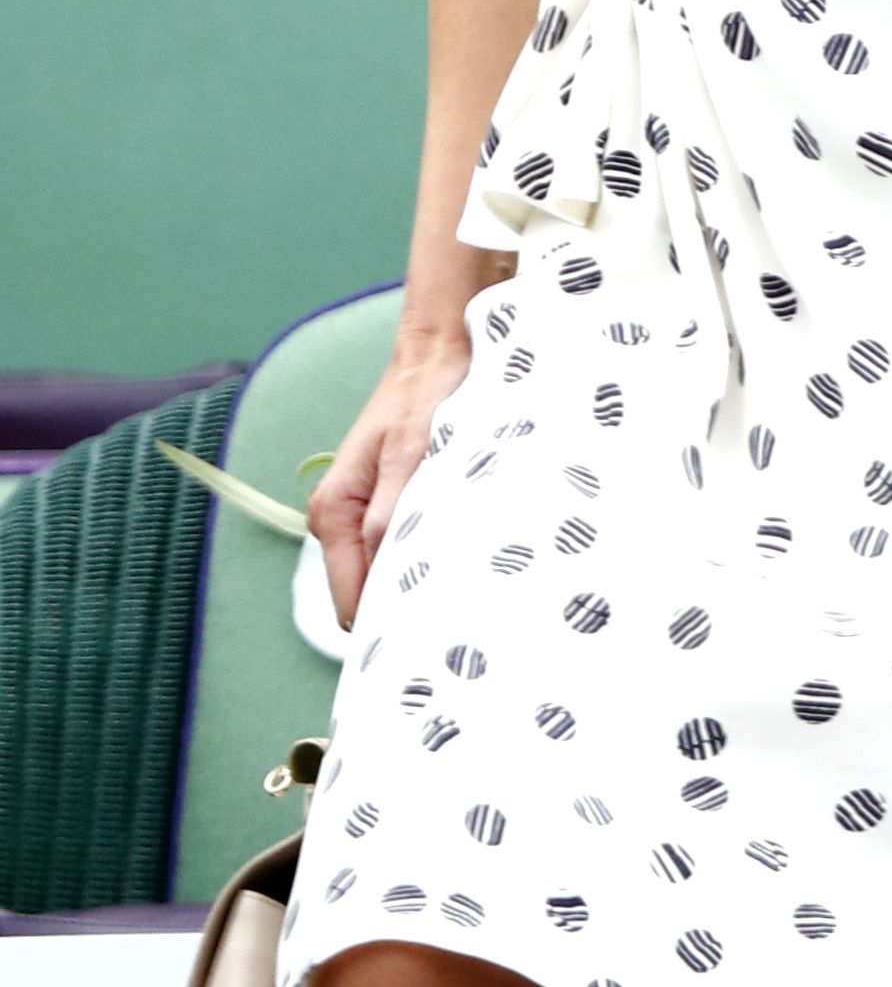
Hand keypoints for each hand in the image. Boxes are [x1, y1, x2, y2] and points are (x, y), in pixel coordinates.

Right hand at [309, 326, 474, 626]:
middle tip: (455, 619)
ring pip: (385, 572)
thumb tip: (387, 572)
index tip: (429, 638)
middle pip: (366, 592)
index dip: (385, 624)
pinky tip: (460, 555)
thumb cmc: (425, 393)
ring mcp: (363, 513)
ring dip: (417, 580)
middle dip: (403, 607)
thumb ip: (393, 513)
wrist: (439, 349)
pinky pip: (400, 547)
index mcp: (333, 513)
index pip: (351, 601)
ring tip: (463, 587)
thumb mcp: (411, 451)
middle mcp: (340, 519)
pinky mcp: (388, 502)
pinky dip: (424, 555)